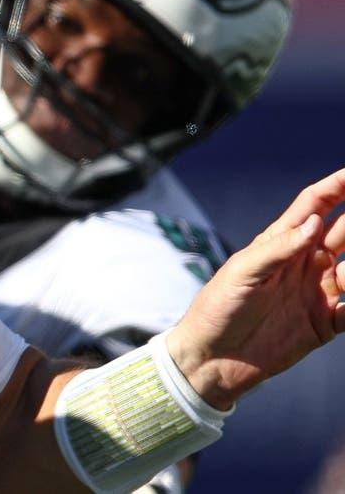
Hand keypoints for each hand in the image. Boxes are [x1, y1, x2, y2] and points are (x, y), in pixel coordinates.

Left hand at [165, 167, 344, 408]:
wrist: (212, 358)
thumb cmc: (218, 308)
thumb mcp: (242, 273)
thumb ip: (278, 248)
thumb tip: (314, 221)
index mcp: (282, 243)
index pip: (315, 206)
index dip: (337, 186)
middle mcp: (305, 262)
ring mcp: (318, 292)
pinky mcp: (326, 323)